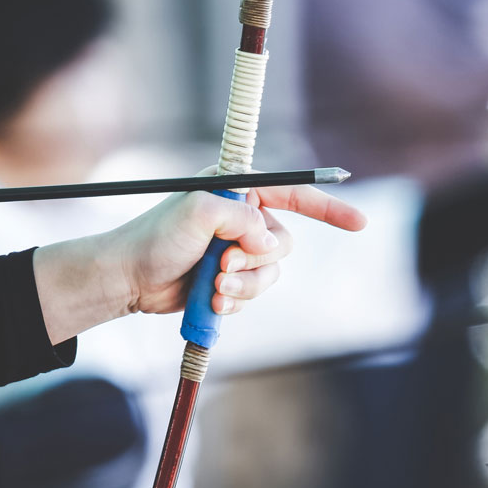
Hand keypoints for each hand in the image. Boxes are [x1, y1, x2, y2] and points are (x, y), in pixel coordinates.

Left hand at [35, 186, 366, 343]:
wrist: (128, 279)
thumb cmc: (155, 238)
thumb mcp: (197, 212)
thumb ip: (240, 216)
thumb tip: (265, 239)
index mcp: (236, 187)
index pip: (293, 192)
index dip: (328, 207)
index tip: (359, 223)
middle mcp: (241, 216)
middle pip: (283, 242)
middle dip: (256, 260)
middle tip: (222, 264)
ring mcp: (236, 249)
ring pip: (271, 273)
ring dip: (243, 285)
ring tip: (213, 286)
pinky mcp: (230, 278)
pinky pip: (255, 293)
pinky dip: (236, 300)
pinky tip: (211, 300)